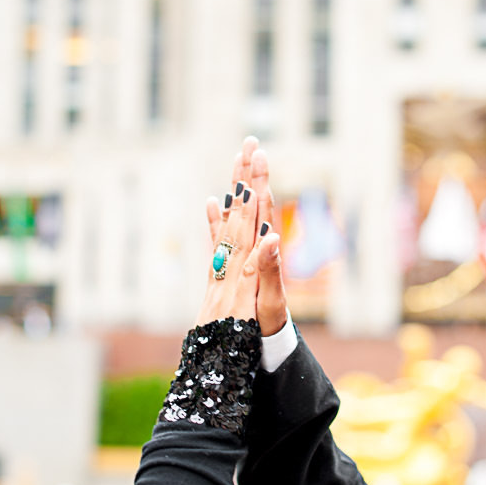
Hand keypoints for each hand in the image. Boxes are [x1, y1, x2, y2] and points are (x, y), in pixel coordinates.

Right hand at [206, 137, 287, 336]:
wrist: (268, 342)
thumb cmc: (270, 326)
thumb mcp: (270, 300)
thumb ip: (271, 269)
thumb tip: (272, 237)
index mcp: (262, 252)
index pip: (261, 209)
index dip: (258, 181)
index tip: (257, 153)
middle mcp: (255, 248)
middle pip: (252, 204)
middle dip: (250, 173)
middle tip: (250, 142)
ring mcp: (244, 255)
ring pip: (239, 214)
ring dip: (238, 187)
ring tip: (236, 161)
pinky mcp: (233, 266)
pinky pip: (223, 236)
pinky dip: (217, 218)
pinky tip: (213, 201)